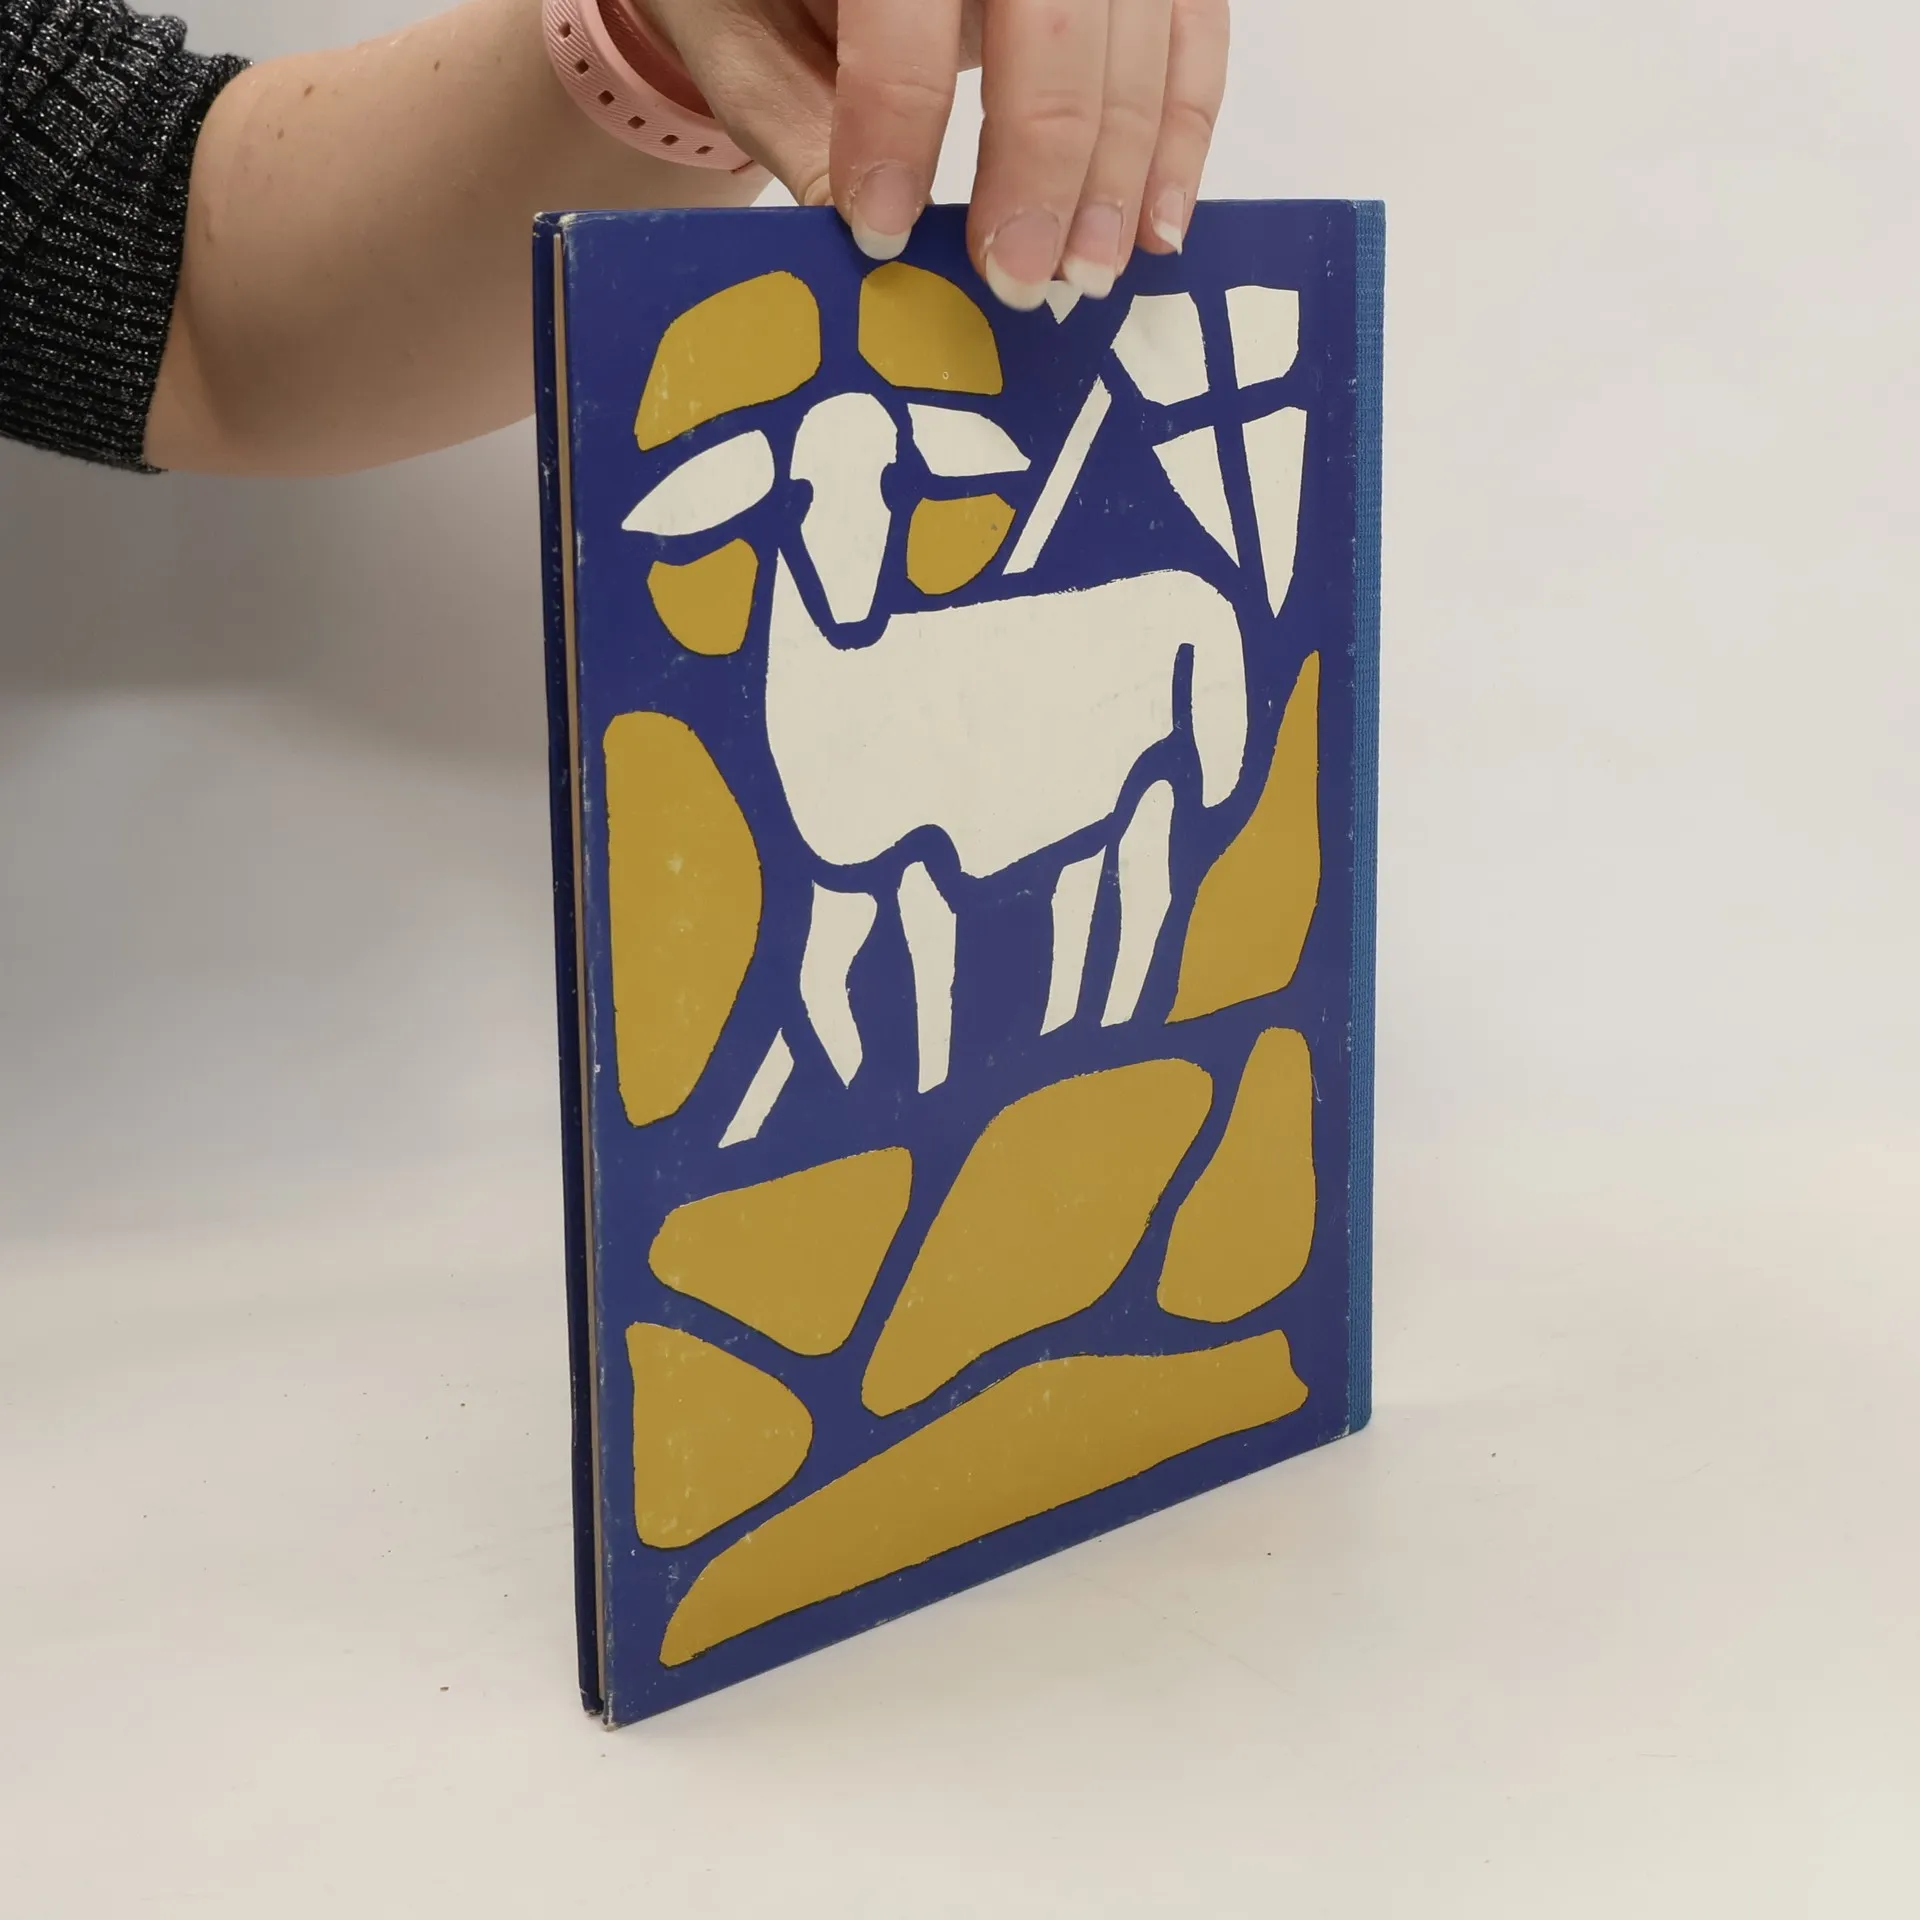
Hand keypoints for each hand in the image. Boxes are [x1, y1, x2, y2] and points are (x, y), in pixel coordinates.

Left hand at [633, 0, 1229, 308]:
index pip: (903, 4)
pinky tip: (1155, 225)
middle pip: (1054, 15)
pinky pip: (1192, 28)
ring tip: (1089, 273)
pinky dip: (1183, 131)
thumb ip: (794, 124)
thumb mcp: (746, 31)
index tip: (880, 230)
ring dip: (1123, 166)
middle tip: (1017, 279)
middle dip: (1041, 160)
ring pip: (1141, 29)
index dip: (896, 118)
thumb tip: (852, 254)